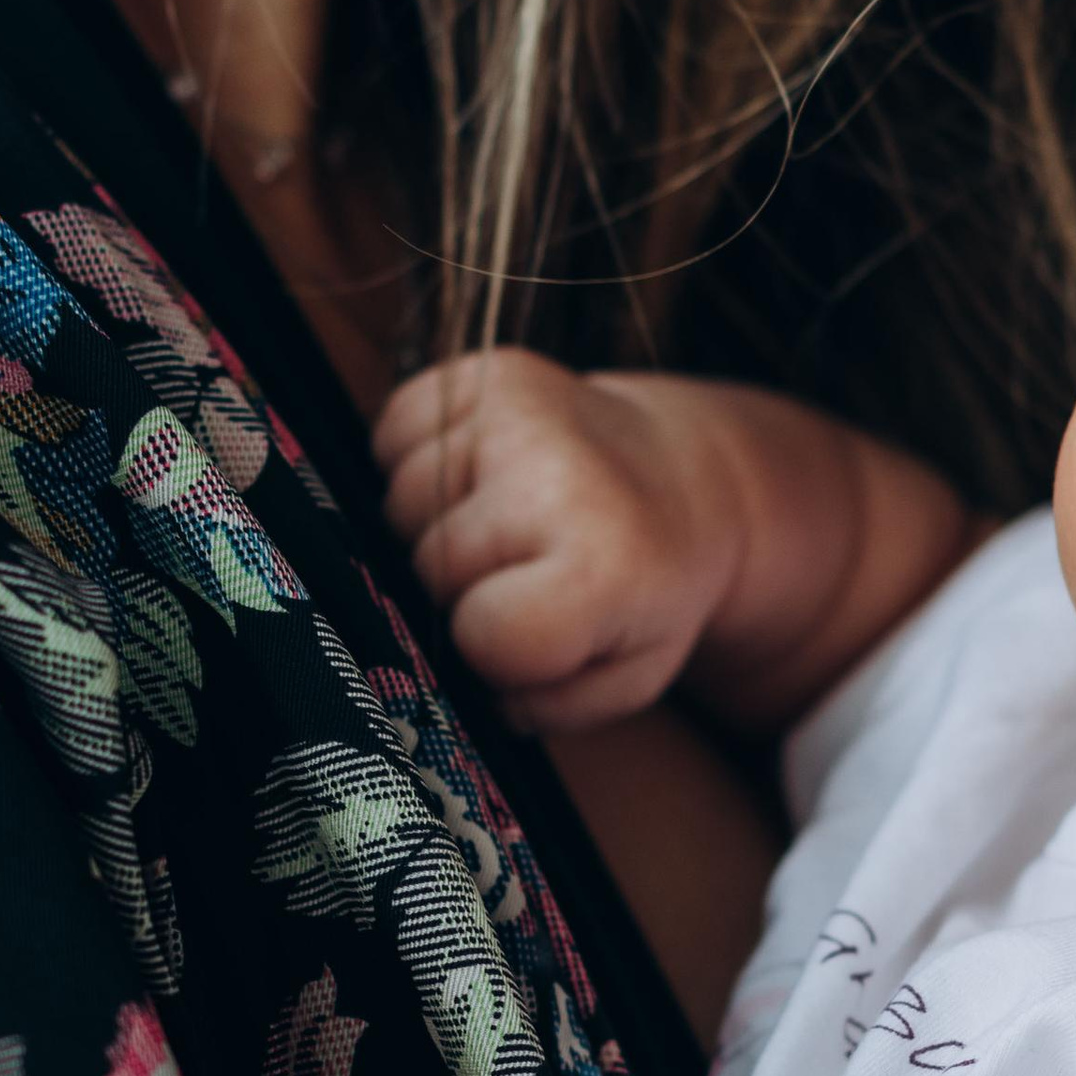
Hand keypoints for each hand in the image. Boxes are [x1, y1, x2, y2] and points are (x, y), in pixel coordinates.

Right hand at [376, 353, 753, 732]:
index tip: (537, 633)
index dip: (495, 652)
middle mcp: (554, 473)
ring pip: (398, 506)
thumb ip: (537, 706)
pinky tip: (481, 482)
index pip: (480, 634)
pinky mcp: (483, 369)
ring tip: (509, 527)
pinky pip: (390, 436)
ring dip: (435, 529)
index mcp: (602, 564)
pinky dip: (417, 466)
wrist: (685, 482)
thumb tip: (445, 680)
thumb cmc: (644, 594)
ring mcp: (513, 409)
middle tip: (528, 576)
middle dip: (462, 592)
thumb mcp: (624, 678)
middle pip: (428, 570)